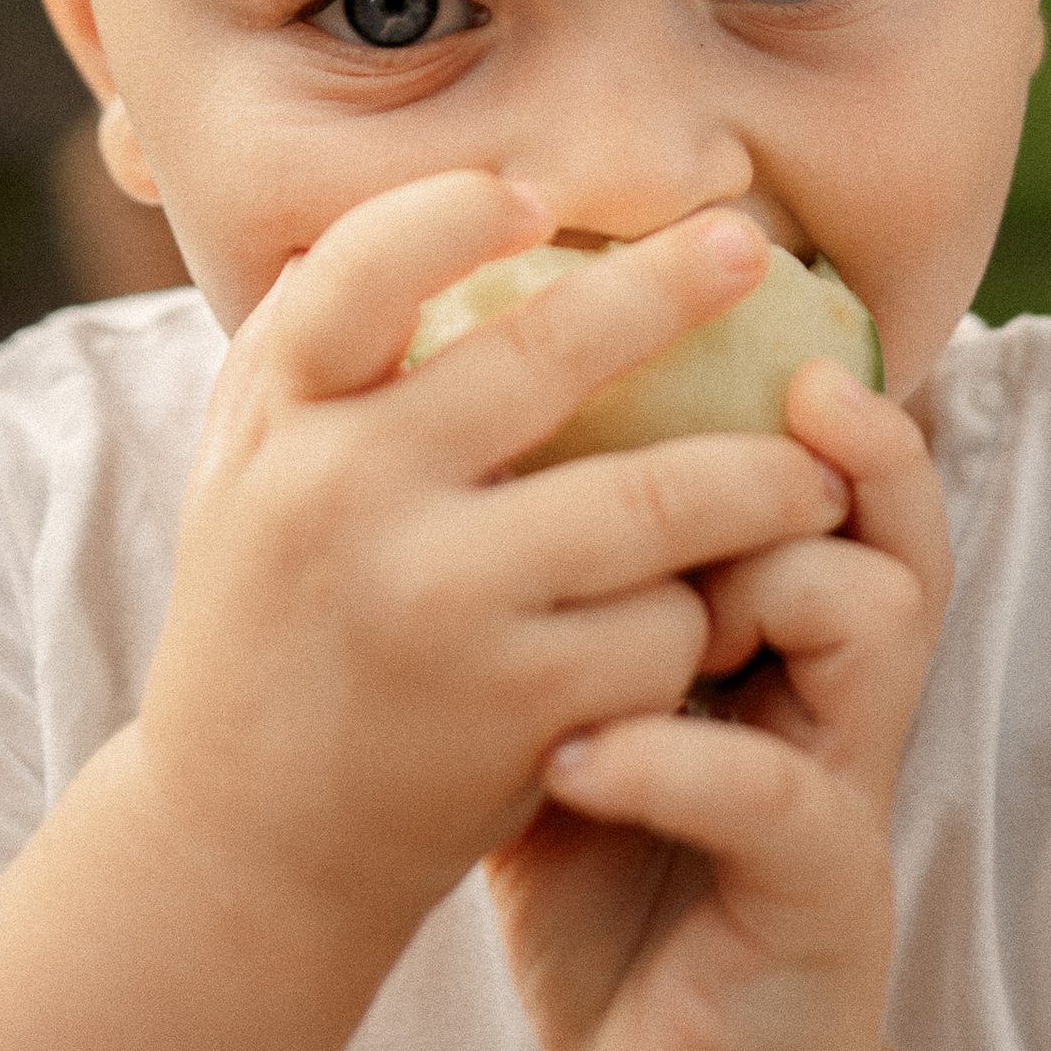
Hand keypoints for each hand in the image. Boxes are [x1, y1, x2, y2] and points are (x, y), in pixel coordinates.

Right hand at [129, 177, 854, 963]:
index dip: (452, 212)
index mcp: (280, 422)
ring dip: (757, 477)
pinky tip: (709, 624)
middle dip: (670, 287)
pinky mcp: (516, 706)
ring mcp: (437, 601)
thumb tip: (427, 206)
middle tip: (746, 247)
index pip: (360, 269)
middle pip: (548, 351)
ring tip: (812, 472)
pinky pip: (659, 626)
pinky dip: (695, 620)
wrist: (238, 853)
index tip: (538, 197)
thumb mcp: (245, 474)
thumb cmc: (267, 625)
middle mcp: (347, 495)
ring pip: (654, 496)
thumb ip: (312, 350)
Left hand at [484, 361, 950, 1050]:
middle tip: (764, 389)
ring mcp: (839, 788)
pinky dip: (675, 761)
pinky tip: (574, 755)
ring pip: (872, 619)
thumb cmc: (619, 887)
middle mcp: (832, 693)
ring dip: (764, 581)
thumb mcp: (571, 712)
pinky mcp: (821, 896)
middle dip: (832, 442)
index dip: (807, 385)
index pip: (836, 474)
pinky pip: (778, 798)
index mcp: (779, 634)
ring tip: (643, 580)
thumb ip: (540, 595)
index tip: (715, 298)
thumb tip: (416, 440)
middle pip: (889, 517)